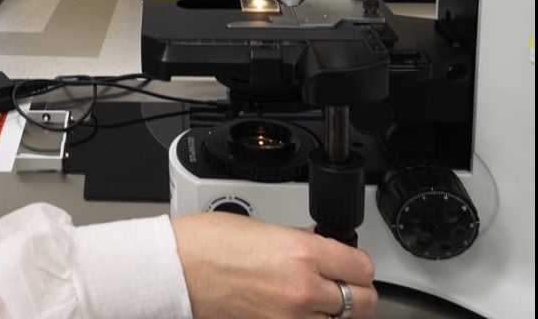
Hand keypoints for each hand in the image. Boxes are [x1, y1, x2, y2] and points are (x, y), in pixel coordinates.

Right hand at [170, 212, 377, 318]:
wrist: (175, 269)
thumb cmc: (206, 244)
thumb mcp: (262, 227)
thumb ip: (300, 241)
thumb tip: (321, 247)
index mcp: (303, 253)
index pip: (362, 267)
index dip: (358, 264)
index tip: (351, 263)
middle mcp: (303, 290)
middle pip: (363, 302)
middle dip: (356, 291)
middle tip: (344, 284)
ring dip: (332, 311)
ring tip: (316, 298)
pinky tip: (294, 310)